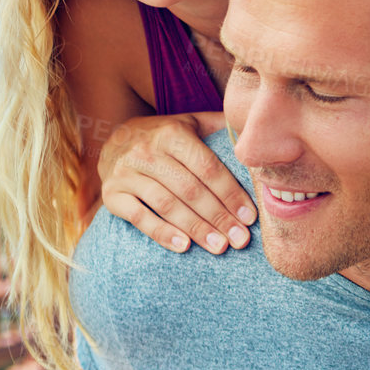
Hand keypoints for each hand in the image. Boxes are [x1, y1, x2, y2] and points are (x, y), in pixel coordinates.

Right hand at [98, 113, 255, 254]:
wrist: (114, 140)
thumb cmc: (164, 136)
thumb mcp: (190, 123)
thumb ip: (220, 127)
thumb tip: (257, 133)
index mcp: (173, 133)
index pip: (208, 167)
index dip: (231, 193)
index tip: (250, 217)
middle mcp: (148, 150)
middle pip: (190, 189)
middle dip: (219, 216)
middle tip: (240, 239)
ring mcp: (127, 172)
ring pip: (167, 205)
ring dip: (196, 228)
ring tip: (219, 246)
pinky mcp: (112, 194)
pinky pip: (139, 217)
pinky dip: (162, 233)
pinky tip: (184, 246)